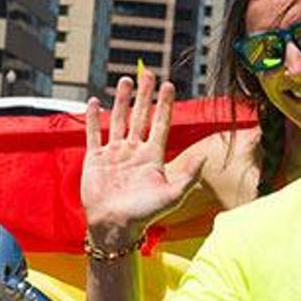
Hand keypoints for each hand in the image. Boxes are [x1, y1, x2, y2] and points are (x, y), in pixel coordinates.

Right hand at [82, 72, 196, 243]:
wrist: (115, 227)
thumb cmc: (145, 214)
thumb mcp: (172, 195)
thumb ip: (189, 175)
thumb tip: (205, 156)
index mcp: (153, 157)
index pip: (160, 124)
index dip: (164, 105)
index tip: (169, 85)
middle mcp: (134, 152)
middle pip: (141, 116)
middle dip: (145, 95)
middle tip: (148, 73)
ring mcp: (114, 154)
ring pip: (119, 120)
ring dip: (123, 101)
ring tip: (126, 81)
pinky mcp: (95, 159)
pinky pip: (94, 134)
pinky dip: (94, 118)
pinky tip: (96, 102)